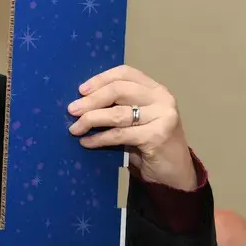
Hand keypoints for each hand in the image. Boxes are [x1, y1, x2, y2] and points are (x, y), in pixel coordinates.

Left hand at [67, 65, 195, 190]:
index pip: (125, 73)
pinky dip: (99, 138)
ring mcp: (163, 117)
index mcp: (155, 89)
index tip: (80, 90)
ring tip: (74, 128)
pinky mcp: (158, 136)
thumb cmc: (149, 144)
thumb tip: (80, 102)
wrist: (174, 172)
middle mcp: (162, 99)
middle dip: (91, 100)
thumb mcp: (136, 119)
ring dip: (91, 120)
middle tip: (72, 110)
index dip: (100, 79)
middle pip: (119, 90)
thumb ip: (118, 106)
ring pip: (117, 114)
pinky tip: (86, 142)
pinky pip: (120, 135)